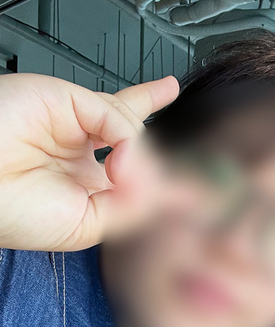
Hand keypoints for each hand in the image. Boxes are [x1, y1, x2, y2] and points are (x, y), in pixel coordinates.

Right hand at [0, 73, 178, 251]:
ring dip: (141, 162)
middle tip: (190, 190)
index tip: (202, 191)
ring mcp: (76, 125)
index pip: (136, 176)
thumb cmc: (9, 211)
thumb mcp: (85, 226)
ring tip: (123, 179)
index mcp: (83, 186)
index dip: (171, 179)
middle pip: (141, 146)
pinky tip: (121, 159)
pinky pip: (119, 116)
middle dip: (165, 170)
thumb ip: (130, 205)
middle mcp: (82, 153)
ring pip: (135, 129)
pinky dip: (128, 139)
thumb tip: (171, 189)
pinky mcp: (69, 100)